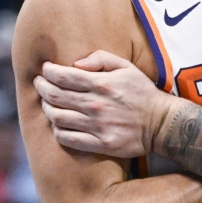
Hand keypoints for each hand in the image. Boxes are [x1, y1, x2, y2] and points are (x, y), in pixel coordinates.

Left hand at [35, 50, 172, 158]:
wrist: (162, 122)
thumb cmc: (142, 92)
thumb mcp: (127, 67)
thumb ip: (101, 59)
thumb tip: (76, 63)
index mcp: (102, 84)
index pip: (64, 76)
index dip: (48, 71)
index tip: (45, 70)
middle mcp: (97, 105)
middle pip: (55, 96)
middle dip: (41, 87)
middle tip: (39, 84)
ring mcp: (98, 126)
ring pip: (57, 117)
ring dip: (47, 109)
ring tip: (47, 103)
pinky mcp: (101, 144)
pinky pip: (68, 138)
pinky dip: (57, 130)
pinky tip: (58, 124)